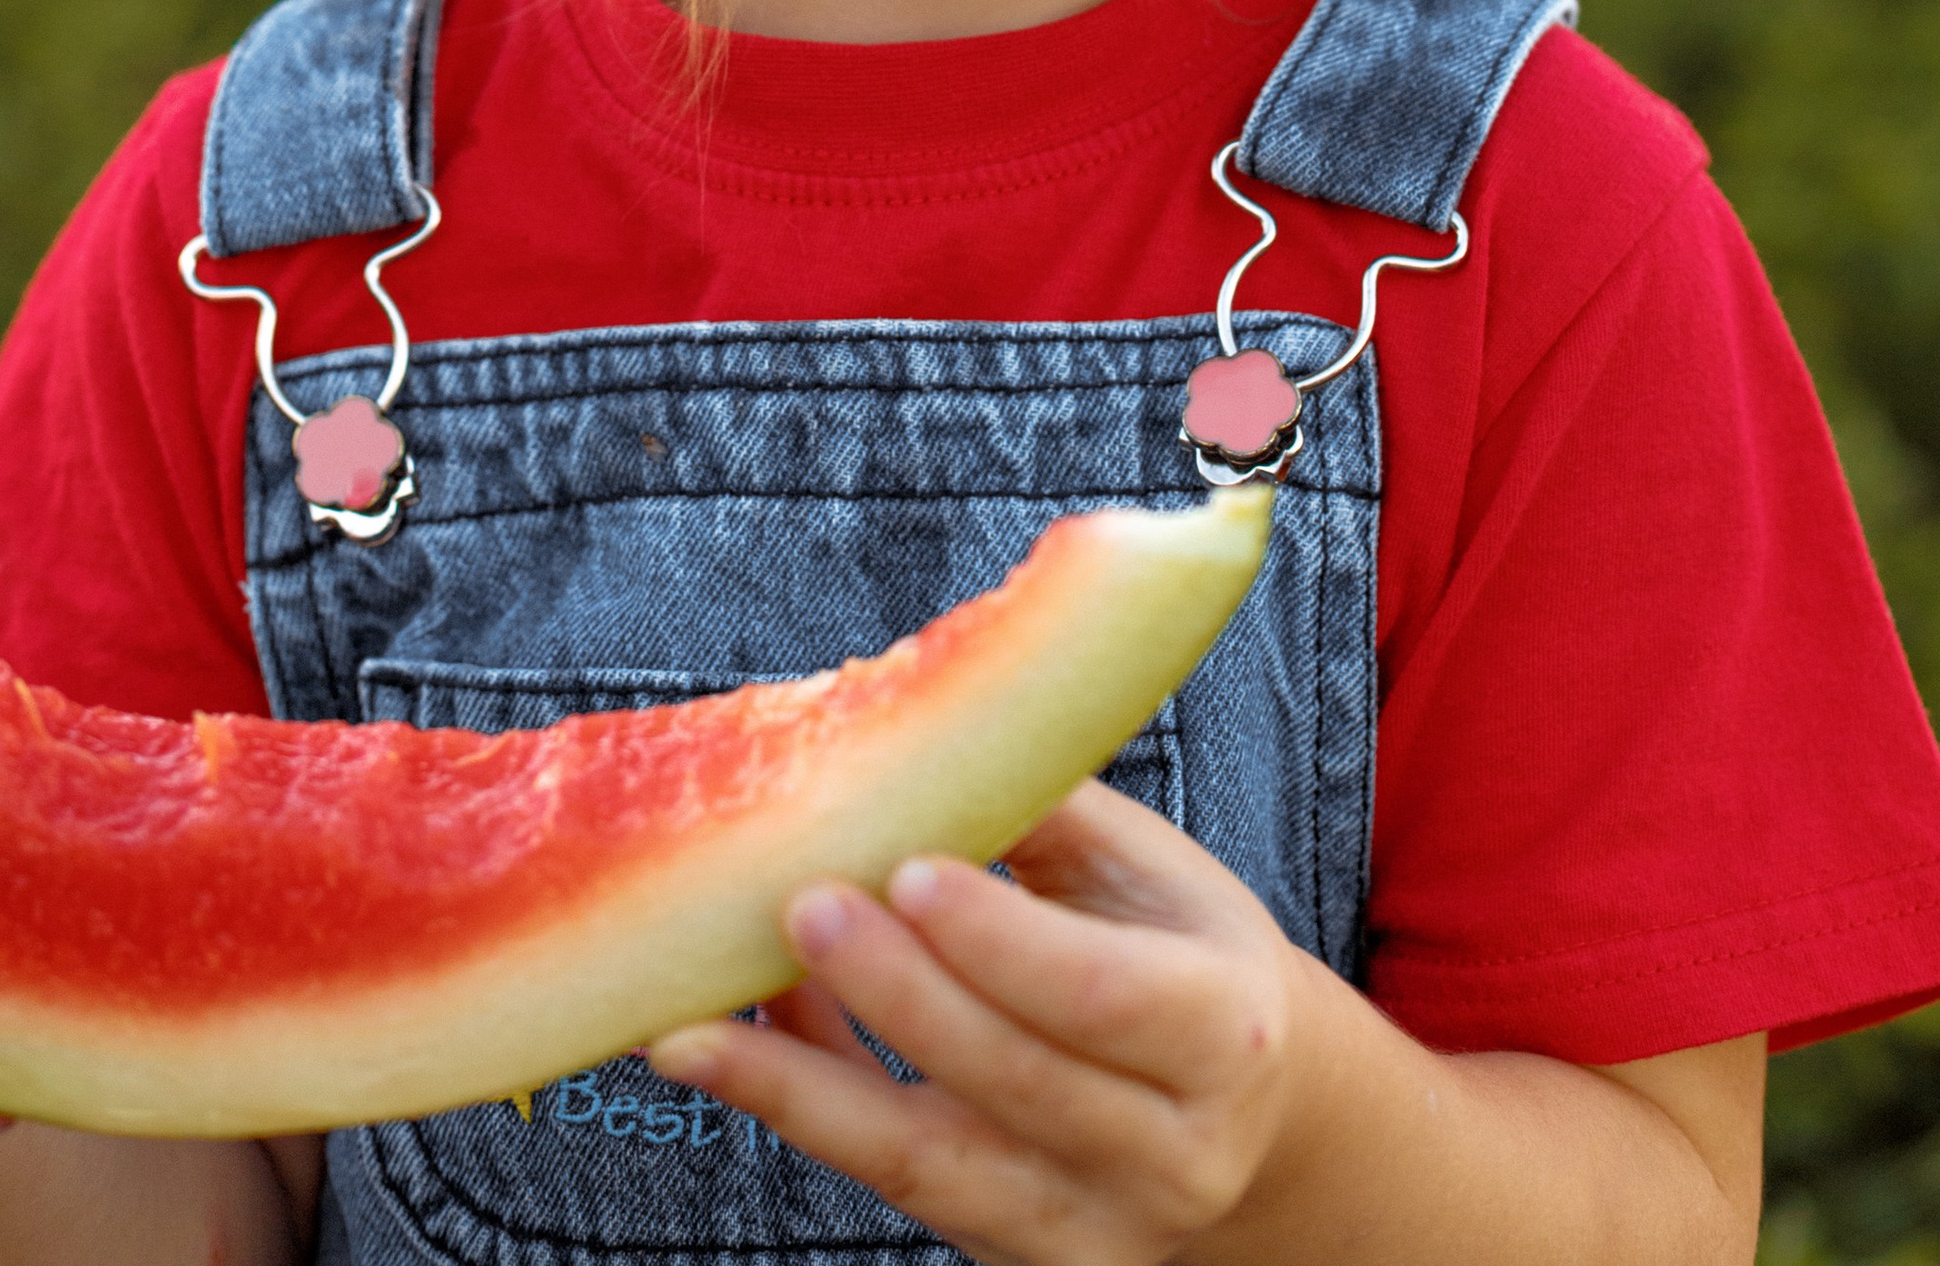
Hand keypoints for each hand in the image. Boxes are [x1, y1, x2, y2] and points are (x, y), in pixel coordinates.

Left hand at [647, 781, 1309, 1265]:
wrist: (1252, 1131)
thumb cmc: (1187, 964)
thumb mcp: (1162, 880)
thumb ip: (1054, 815)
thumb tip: (922, 727)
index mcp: (1220, 1033)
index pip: (1099, 995)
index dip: (999, 940)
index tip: (907, 869)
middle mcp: (1167, 1155)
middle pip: (1009, 1080)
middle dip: (892, 996)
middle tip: (795, 905)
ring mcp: (1089, 1232)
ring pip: (926, 1165)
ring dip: (797, 1091)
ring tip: (688, 1028)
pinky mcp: (1011, 1261)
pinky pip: (892, 1184)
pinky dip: (804, 1108)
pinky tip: (724, 1045)